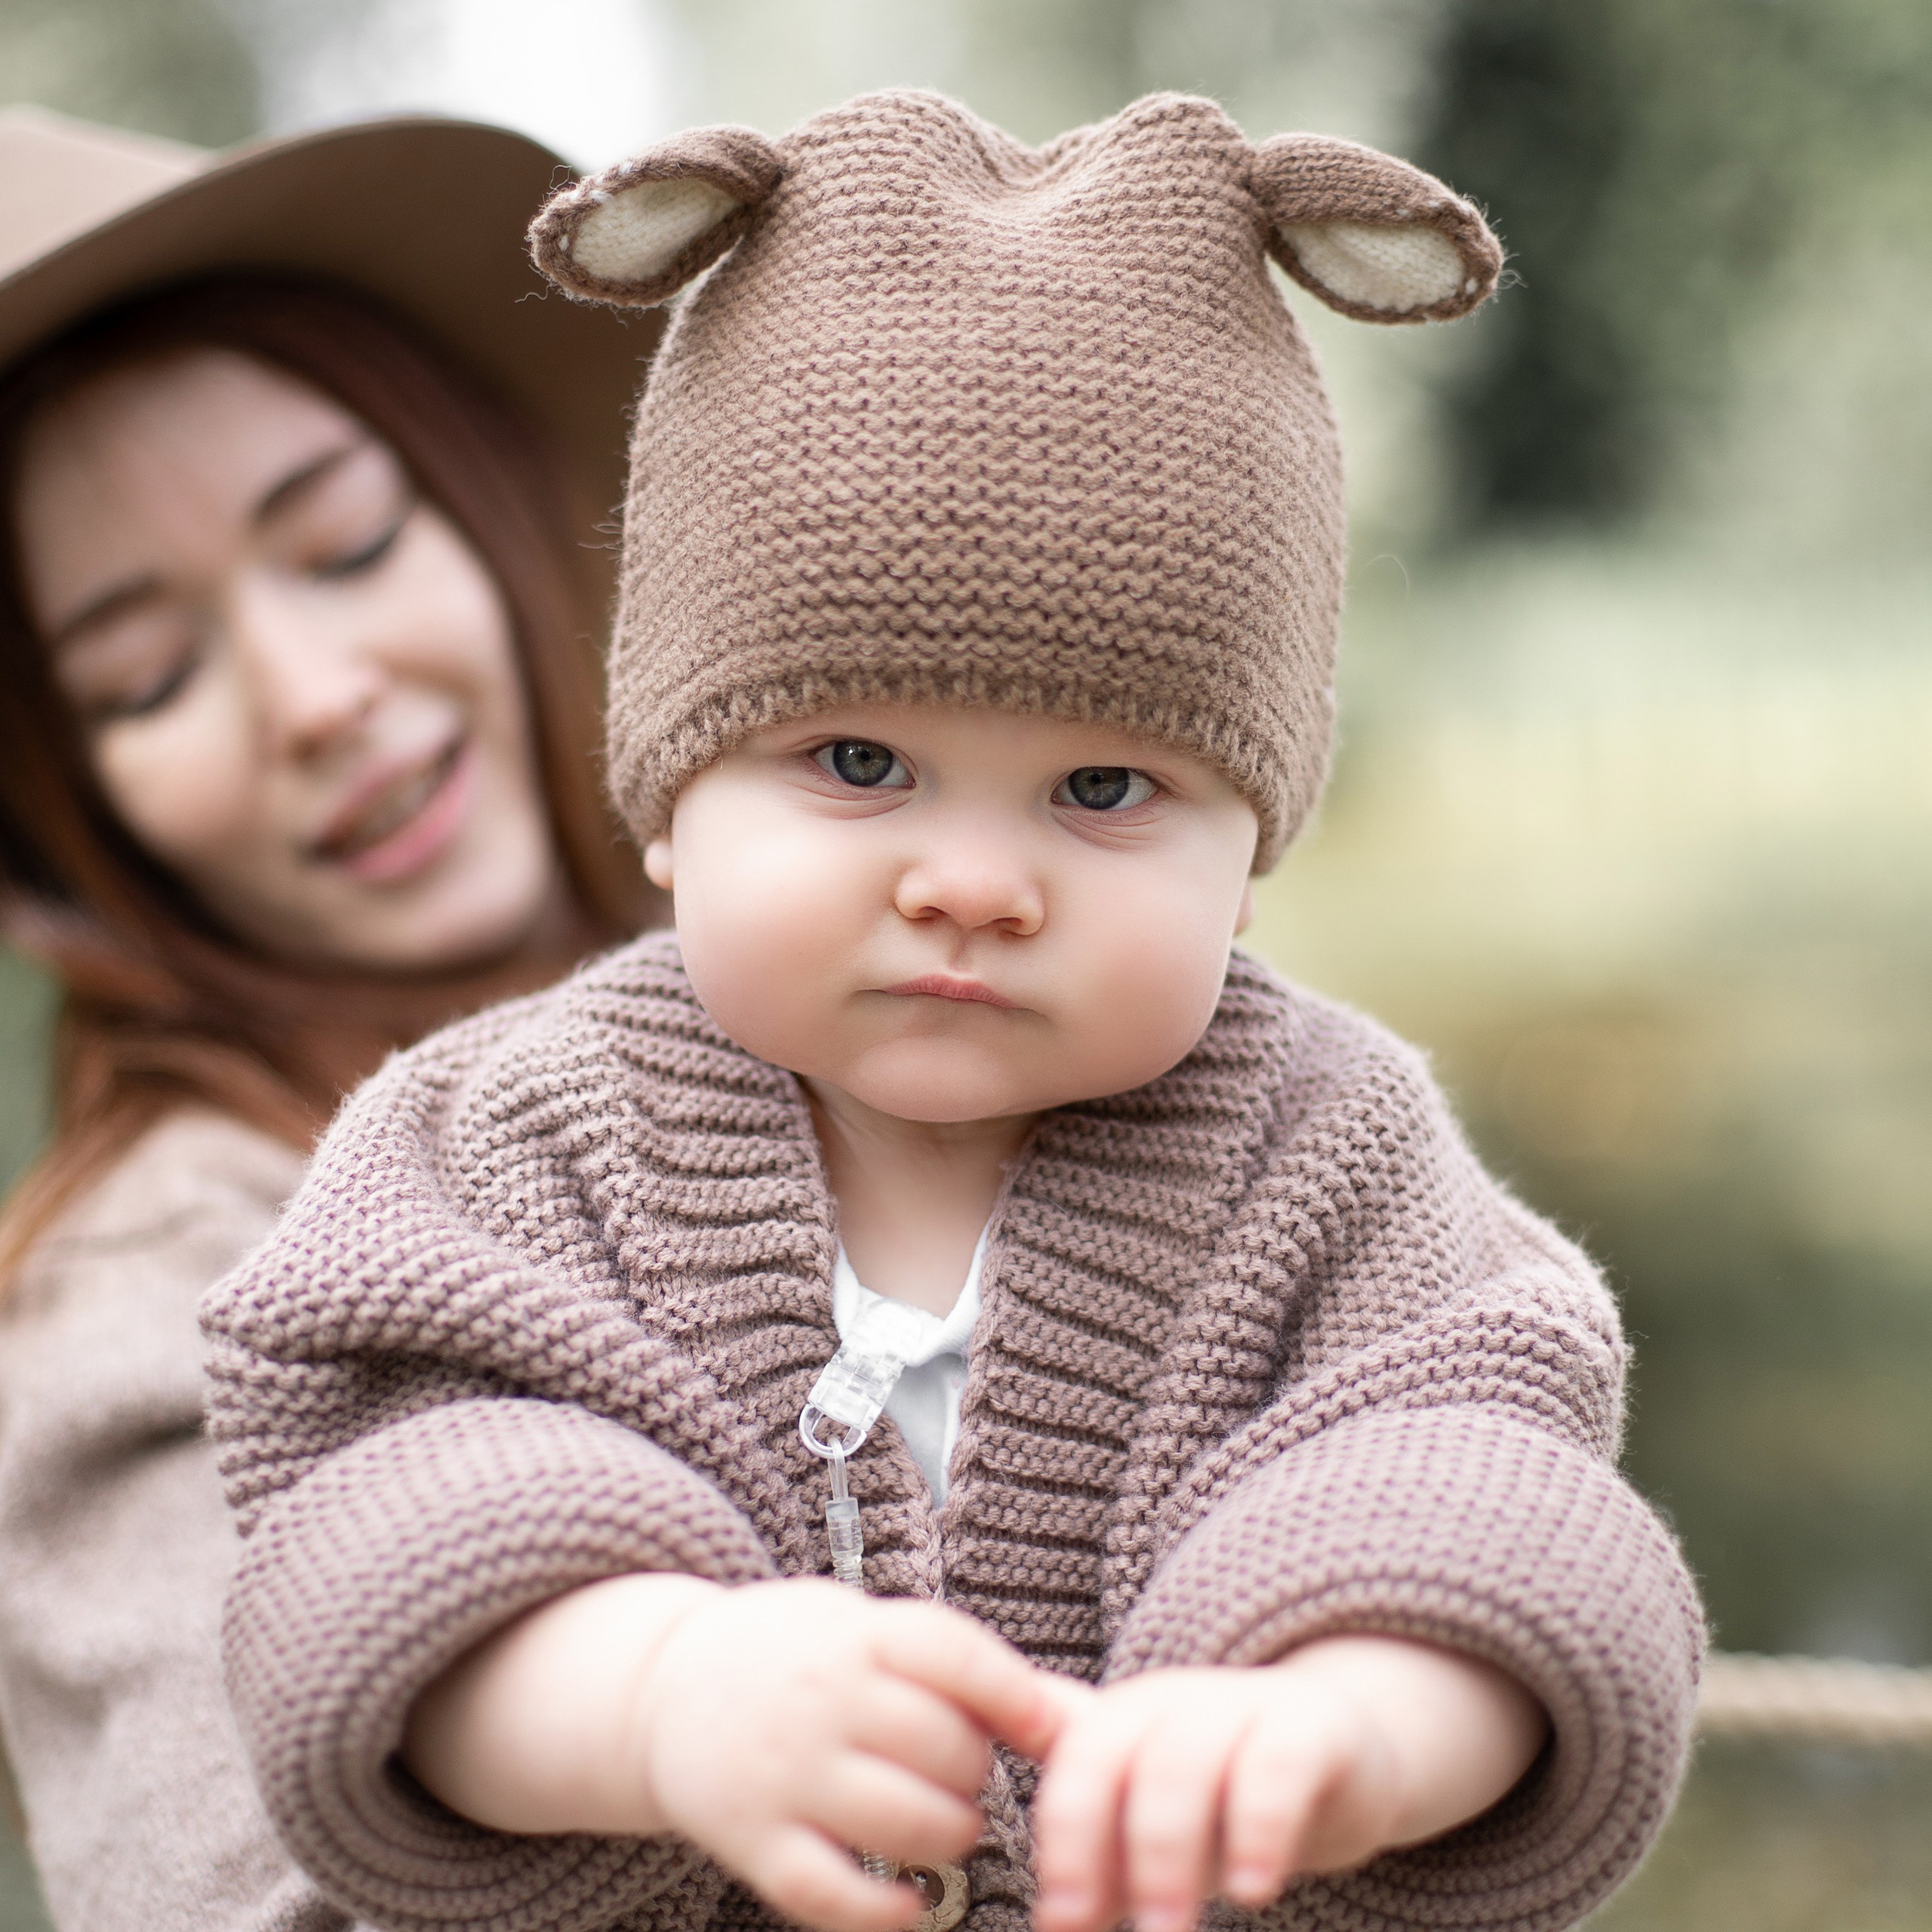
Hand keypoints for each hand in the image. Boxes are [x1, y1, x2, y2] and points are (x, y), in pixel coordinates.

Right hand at [404, 1573, 1066, 1931]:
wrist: (666, 1684)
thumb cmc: (800, 1655)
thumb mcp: (868, 1629)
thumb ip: (961, 1668)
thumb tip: (1079, 1715)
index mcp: (855, 1634)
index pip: (956, 1655)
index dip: (1017, 1697)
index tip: (1049, 1729)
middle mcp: (820, 1699)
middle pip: (946, 1750)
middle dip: (976, 1774)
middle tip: (960, 1773)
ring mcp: (785, 1773)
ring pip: (907, 1824)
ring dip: (949, 1836)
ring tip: (942, 1823)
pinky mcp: (753, 1841)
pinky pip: (836, 1896)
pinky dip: (888, 1912)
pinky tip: (911, 1900)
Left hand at [1031, 1635, 1547, 1931]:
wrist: (1340, 1744)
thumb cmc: (1221, 1787)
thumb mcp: (1149, 1799)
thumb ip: (1089, 1819)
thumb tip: (1032, 1894)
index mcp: (1124, 1718)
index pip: (1072, 1765)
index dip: (1061, 1840)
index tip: (1060, 1923)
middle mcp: (1175, 1702)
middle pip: (1119, 1757)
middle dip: (1105, 1851)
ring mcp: (1244, 1707)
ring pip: (1188, 1761)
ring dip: (1173, 1853)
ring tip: (1171, 1930)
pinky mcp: (1313, 1729)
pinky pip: (1280, 1764)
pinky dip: (1262, 1826)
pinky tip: (1255, 1887)